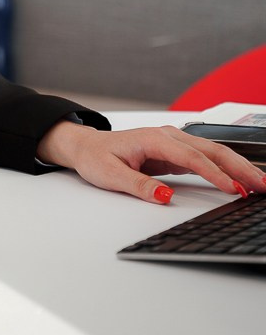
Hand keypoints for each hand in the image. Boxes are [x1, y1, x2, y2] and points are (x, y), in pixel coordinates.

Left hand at [35, 121, 265, 203]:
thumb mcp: (111, 175)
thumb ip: (138, 185)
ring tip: (259, 184)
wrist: (87, 146)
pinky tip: (238, 182)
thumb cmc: (96, 157)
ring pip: (213, 153)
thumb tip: (164, 196)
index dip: (214, 173)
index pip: (191, 157)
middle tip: (262, 185)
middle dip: (239, 167)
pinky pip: (206, 160)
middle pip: (212, 150)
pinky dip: (225, 170)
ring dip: (238, 168)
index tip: (233, 189)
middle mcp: (168, 137)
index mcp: (154, 138)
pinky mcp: (176, 153)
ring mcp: (174, 143)